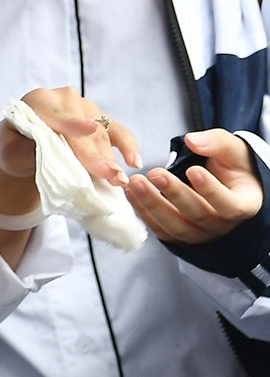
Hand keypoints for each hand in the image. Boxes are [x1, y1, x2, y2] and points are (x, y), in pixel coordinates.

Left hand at [0, 87, 136, 223]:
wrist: (22, 146)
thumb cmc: (14, 147)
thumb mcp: (9, 151)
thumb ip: (27, 149)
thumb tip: (51, 153)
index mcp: (38, 100)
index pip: (56, 114)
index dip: (72, 124)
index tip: (89, 130)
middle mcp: (65, 99)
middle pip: (83, 130)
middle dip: (95, 155)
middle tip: (108, 175)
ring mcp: (86, 108)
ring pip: (101, 135)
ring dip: (110, 159)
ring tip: (118, 179)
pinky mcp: (101, 121)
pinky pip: (118, 132)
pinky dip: (128, 147)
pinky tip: (135, 161)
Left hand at [126, 129, 265, 243]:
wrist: (224, 182)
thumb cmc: (233, 167)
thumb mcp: (233, 150)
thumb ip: (216, 143)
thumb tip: (192, 141)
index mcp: (244, 205)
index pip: (230, 206)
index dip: (211, 190)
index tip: (193, 170)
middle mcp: (223, 225)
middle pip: (198, 216)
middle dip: (174, 194)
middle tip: (155, 173)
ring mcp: (201, 233)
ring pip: (176, 226)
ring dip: (153, 204)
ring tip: (136, 182)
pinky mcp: (180, 235)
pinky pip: (161, 229)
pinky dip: (144, 212)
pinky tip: (132, 193)